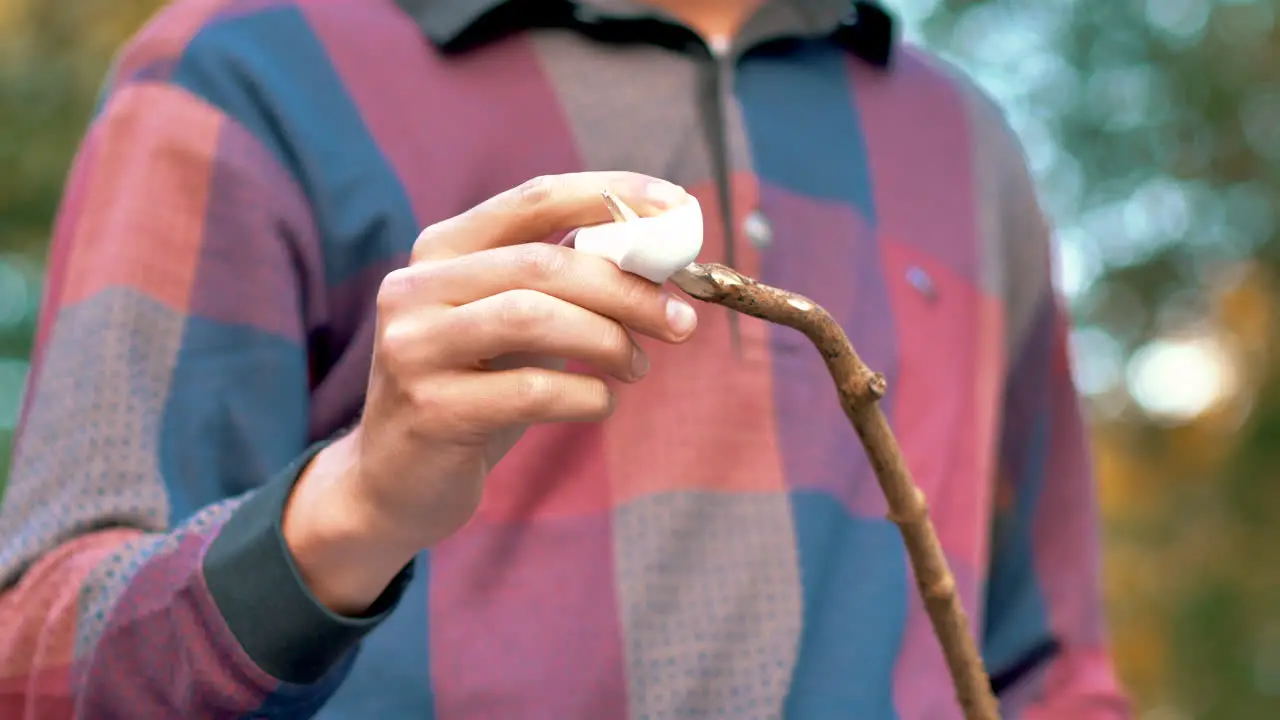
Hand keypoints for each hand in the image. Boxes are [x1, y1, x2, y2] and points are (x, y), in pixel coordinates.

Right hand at [282, 172, 698, 612]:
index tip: (677, 206)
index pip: (534, 199)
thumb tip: (659, 260)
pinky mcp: (430, 410)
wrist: (395, 481)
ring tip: (636, 366)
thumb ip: (562, 285)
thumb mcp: (508, 325)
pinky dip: (586, 396)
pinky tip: (600, 403)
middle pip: (543, 265)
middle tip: (680, 321)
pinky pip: (532, 391)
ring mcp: (415, 348)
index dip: (611, 195)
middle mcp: (416, 288)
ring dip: (608, 341)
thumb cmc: (473, 390)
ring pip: (534, 318)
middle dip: (626, 290)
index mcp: (441, 250)